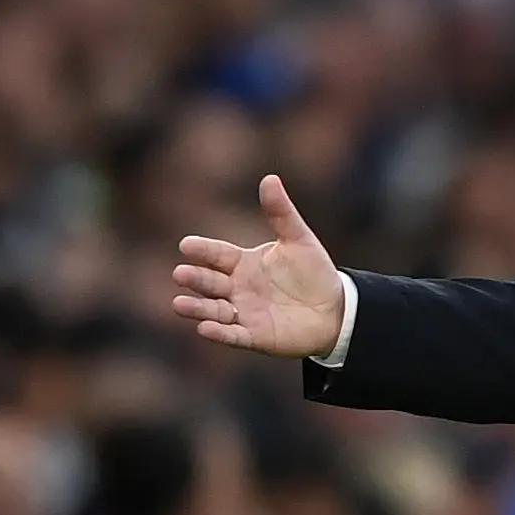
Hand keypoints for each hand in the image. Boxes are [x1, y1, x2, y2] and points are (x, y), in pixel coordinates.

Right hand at [169, 174, 346, 357]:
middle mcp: (236, 287)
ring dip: (197, 308)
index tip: (187, 245)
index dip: (202, 250)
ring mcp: (243, 312)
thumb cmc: (313, 272)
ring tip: (179, 304)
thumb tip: (270, 178)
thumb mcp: (299, 240)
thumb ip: (281, 213)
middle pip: (209, 281)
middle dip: (195, 278)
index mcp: (242, 262)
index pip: (216, 254)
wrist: (335, 309)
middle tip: (181, 274)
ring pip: (213, 309)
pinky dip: (219, 333)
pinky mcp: (255, 336)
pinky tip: (205, 329)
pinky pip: (233, 336)